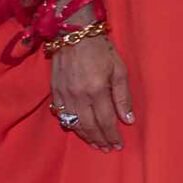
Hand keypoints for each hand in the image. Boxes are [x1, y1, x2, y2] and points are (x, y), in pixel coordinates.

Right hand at [49, 35, 132, 151]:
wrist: (73, 34)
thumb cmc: (101, 50)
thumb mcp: (120, 70)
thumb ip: (123, 97)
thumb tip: (128, 120)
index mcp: (97, 90)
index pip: (106, 121)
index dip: (112, 135)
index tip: (118, 145)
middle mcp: (79, 95)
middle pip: (90, 126)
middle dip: (100, 140)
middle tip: (108, 149)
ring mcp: (64, 94)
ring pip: (75, 123)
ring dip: (86, 136)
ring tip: (96, 144)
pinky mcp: (55, 91)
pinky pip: (62, 115)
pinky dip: (71, 125)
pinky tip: (79, 130)